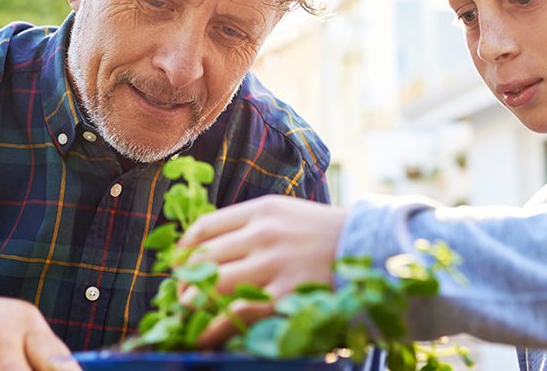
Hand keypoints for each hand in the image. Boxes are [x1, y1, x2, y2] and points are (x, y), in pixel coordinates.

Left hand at [177, 195, 347, 346]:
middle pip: (205, 257)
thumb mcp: (287, 213)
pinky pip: (239, 313)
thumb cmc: (324, 232)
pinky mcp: (287, 294)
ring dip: (193, 302)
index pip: (205, 227)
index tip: (177, 264)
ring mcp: (275, 264)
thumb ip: (252, 224)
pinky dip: (215, 327)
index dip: (183, 249)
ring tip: (187, 313)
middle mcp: (265, 233)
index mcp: (263, 209)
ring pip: (215, 285)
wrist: (369, 247)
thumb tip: (209, 246)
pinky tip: (204, 336)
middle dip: (184, 280)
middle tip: (180, 293)